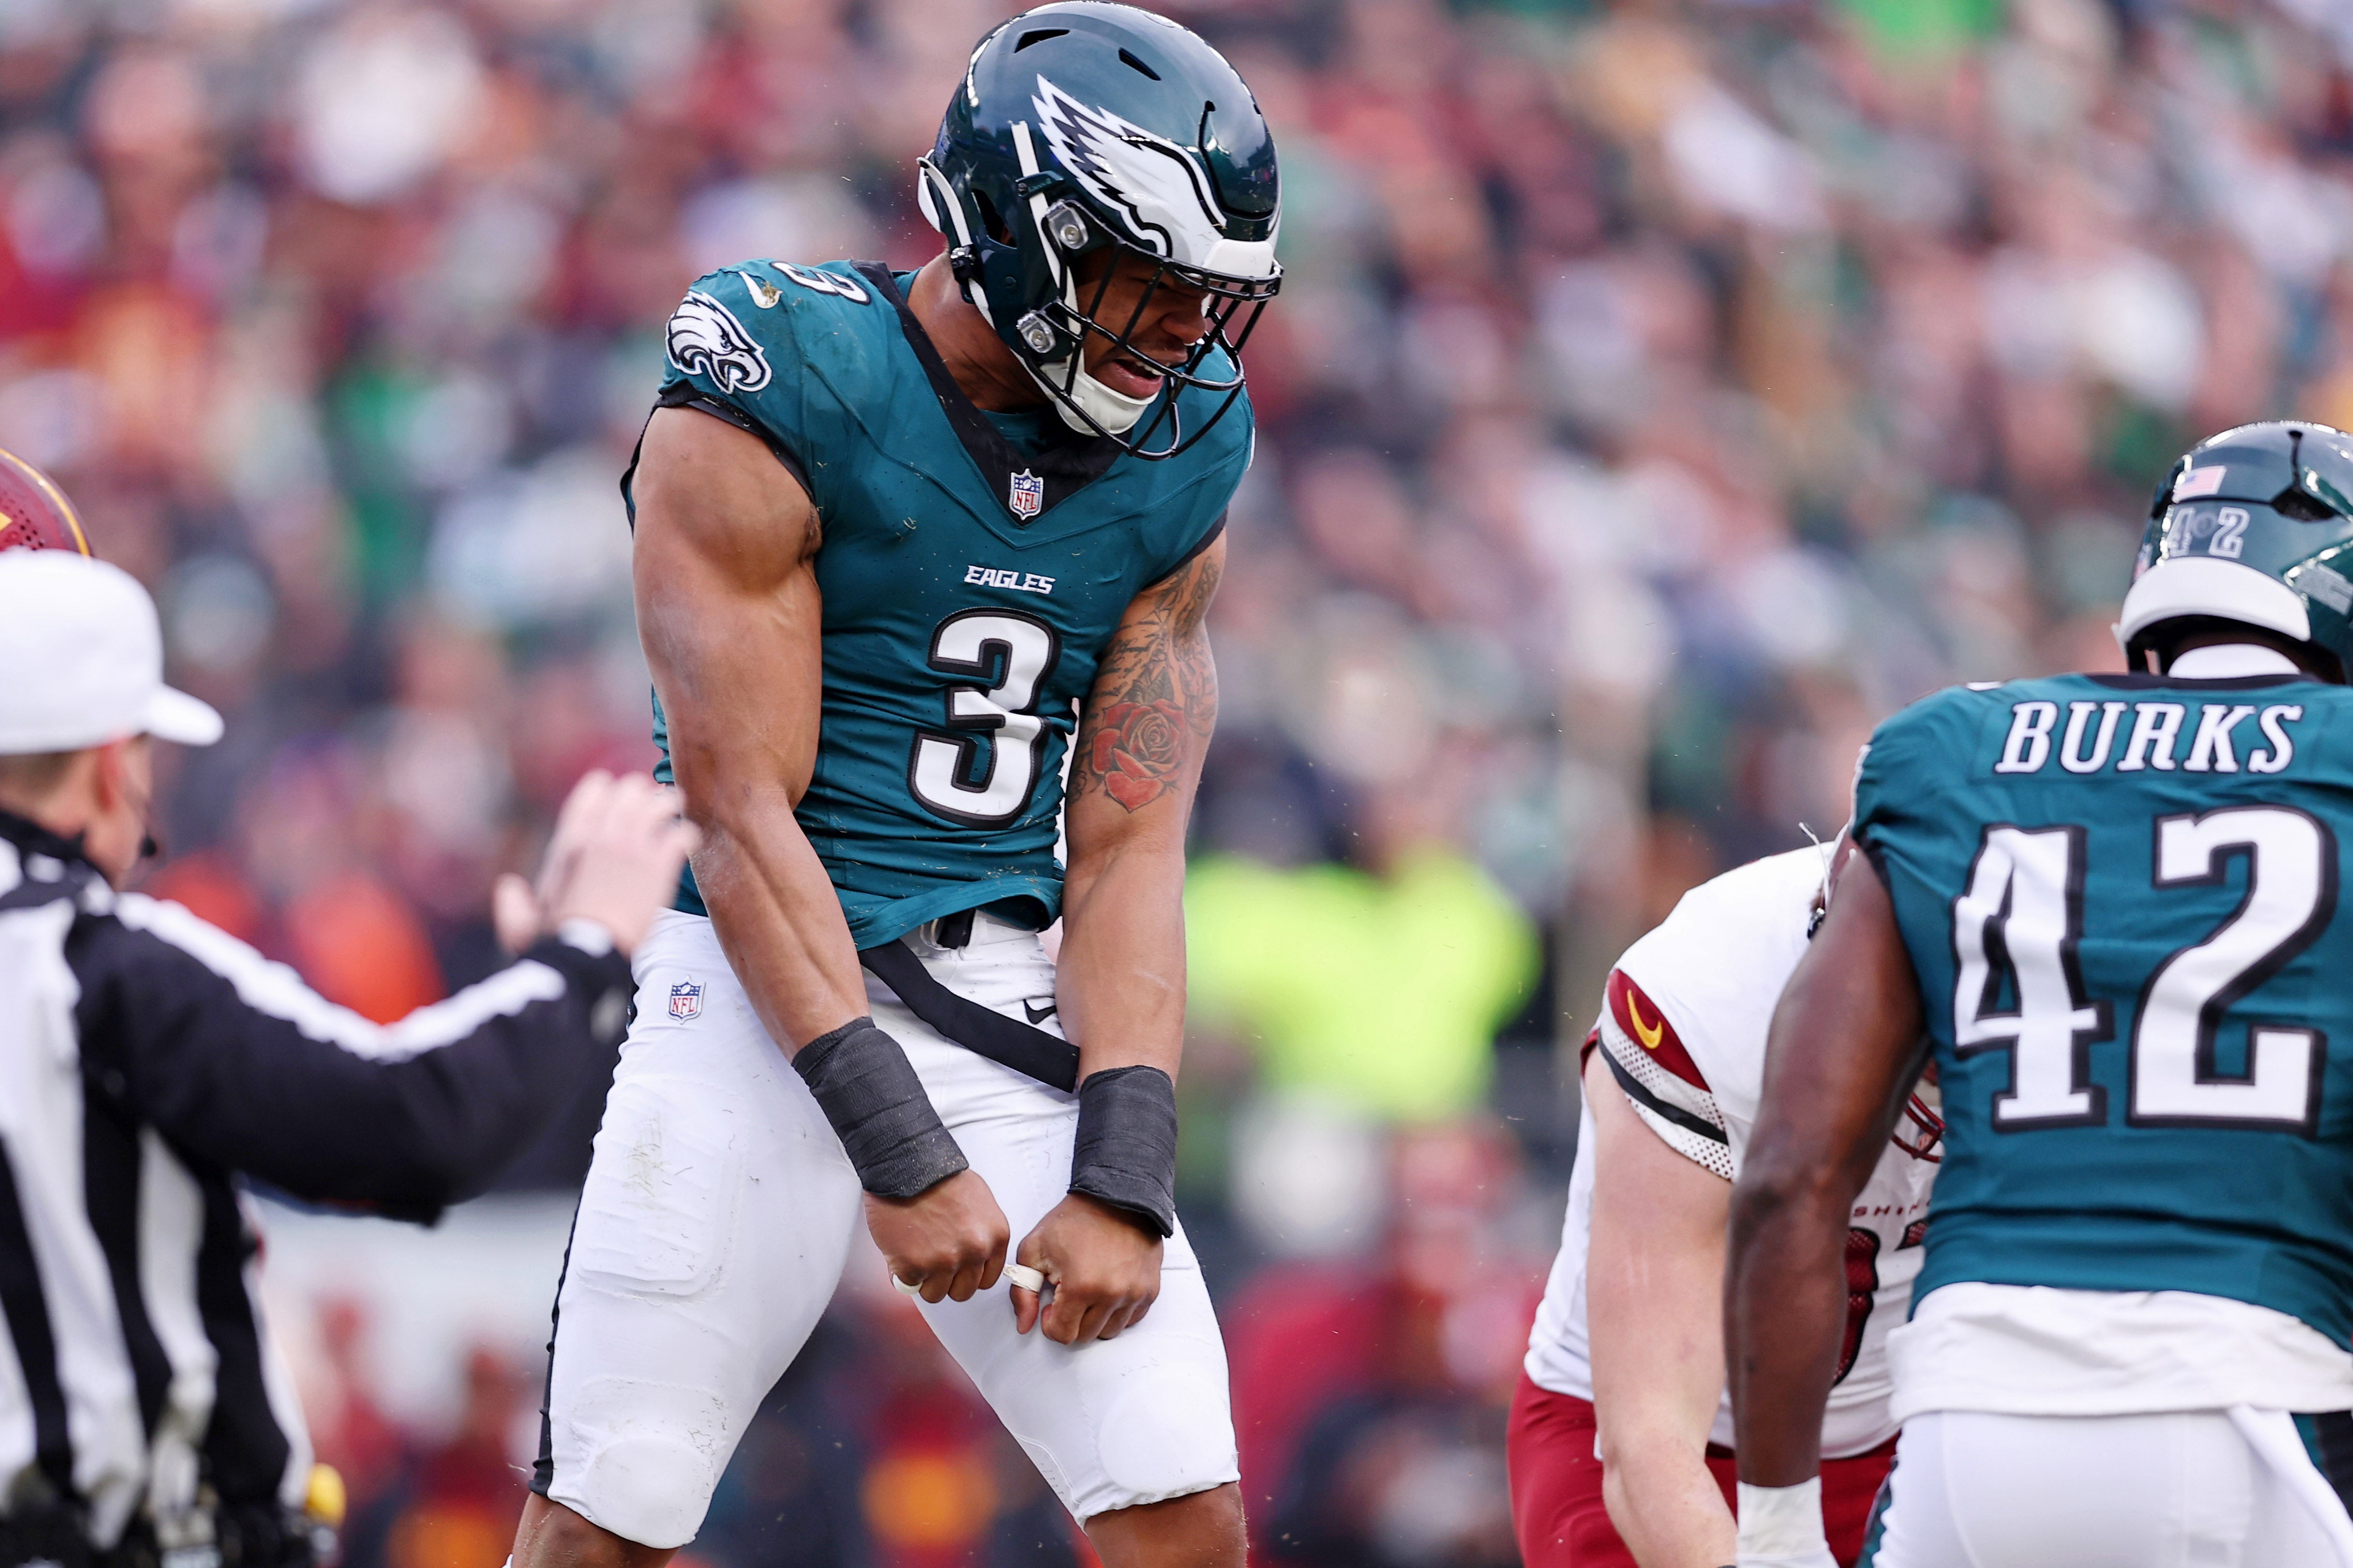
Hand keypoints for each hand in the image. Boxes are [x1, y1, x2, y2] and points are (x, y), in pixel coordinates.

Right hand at [495, 771, 699, 956]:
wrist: (588, 952)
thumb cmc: (553, 942)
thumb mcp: (523, 923)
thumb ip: (514, 905)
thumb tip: (506, 887)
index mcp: (568, 845)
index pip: (586, 798)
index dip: (600, 787)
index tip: (608, 784)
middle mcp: (602, 838)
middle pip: (627, 794)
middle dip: (639, 793)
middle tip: (650, 797)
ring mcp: (632, 849)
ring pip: (657, 806)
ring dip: (667, 803)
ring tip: (675, 805)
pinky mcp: (659, 866)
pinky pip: (680, 835)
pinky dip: (686, 834)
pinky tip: (688, 838)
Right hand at [864, 1170, 1009, 1303]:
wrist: (908, 1163)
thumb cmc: (940, 1177)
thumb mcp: (980, 1203)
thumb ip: (981, 1234)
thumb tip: (974, 1260)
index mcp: (994, 1237)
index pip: (987, 1279)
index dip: (967, 1275)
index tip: (956, 1267)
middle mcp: (974, 1252)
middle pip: (963, 1291)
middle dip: (946, 1280)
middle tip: (932, 1260)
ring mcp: (944, 1261)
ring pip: (936, 1294)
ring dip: (923, 1279)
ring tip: (914, 1252)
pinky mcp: (914, 1266)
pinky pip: (908, 1285)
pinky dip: (901, 1273)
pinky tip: (900, 1249)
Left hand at [1012, 1192, 1162, 1343]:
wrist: (1116, 1196)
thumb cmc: (1075, 1220)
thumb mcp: (1034, 1249)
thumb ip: (1022, 1291)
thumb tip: (1024, 1325)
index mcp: (1082, 1287)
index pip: (1063, 1335)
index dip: (1051, 1323)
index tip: (1052, 1305)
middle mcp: (1113, 1295)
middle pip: (1086, 1336)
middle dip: (1072, 1320)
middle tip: (1069, 1294)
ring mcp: (1135, 1293)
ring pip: (1109, 1331)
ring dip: (1095, 1318)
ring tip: (1089, 1290)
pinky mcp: (1150, 1289)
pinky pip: (1131, 1319)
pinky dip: (1117, 1311)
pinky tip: (1107, 1289)